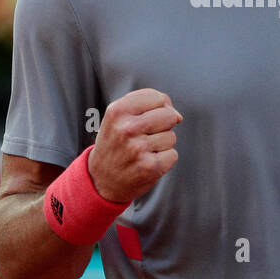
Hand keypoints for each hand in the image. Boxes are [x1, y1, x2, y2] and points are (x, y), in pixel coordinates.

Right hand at [88, 88, 181, 203]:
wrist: (101, 180)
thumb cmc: (116, 142)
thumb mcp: (120, 116)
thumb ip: (148, 104)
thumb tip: (178, 116)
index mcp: (118, 110)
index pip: (158, 97)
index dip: (158, 108)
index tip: (145, 118)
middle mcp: (126, 128)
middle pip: (169, 116)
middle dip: (163, 125)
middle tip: (144, 136)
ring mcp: (138, 149)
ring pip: (171, 136)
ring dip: (162, 144)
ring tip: (142, 151)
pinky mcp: (150, 167)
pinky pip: (173, 155)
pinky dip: (164, 160)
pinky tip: (147, 163)